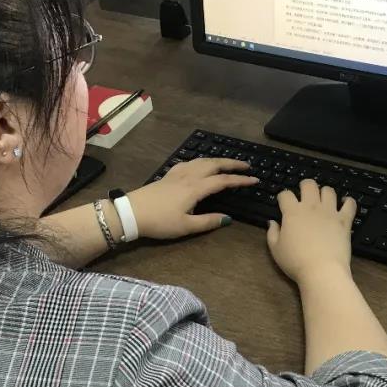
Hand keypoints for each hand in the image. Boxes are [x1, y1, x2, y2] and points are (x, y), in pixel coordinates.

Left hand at [126, 158, 257, 239]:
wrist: (131, 213)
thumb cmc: (159, 221)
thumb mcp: (186, 226)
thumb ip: (208, 221)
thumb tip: (228, 218)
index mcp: (196, 188)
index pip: (223, 180)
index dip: (240, 180)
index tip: (255, 180)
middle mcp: (189, 176)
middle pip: (214, 164)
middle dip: (232, 163)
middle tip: (246, 165)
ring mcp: (177, 173)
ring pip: (202, 161)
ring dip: (217, 160)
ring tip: (227, 163)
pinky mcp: (168, 175)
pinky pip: (190, 162)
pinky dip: (201, 161)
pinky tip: (200, 165)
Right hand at [266, 179, 355, 286]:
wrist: (321, 270)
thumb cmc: (296, 261)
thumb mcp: (276, 249)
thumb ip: (272, 233)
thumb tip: (272, 222)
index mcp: (292, 212)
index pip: (286, 194)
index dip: (283, 196)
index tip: (283, 202)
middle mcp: (311, 207)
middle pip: (309, 184)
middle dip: (305, 186)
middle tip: (304, 194)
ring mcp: (330, 212)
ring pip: (328, 190)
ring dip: (325, 192)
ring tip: (323, 199)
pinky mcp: (344, 220)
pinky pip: (350, 204)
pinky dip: (348, 201)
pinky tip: (345, 203)